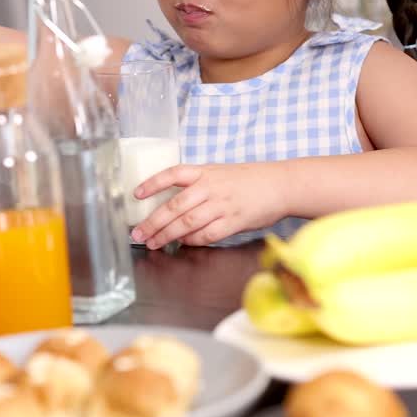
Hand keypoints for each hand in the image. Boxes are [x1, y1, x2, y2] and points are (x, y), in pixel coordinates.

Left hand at [130, 163, 286, 248]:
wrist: (280, 185)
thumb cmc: (248, 180)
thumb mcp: (219, 173)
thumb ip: (197, 186)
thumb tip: (171, 207)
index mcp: (205, 172)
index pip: (173, 174)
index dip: (153, 183)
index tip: (136, 194)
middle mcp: (211, 187)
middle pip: (175, 206)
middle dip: (153, 222)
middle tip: (138, 233)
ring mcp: (222, 205)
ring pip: (187, 223)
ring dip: (167, 235)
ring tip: (154, 242)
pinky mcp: (234, 222)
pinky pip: (207, 234)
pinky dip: (192, 241)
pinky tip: (183, 244)